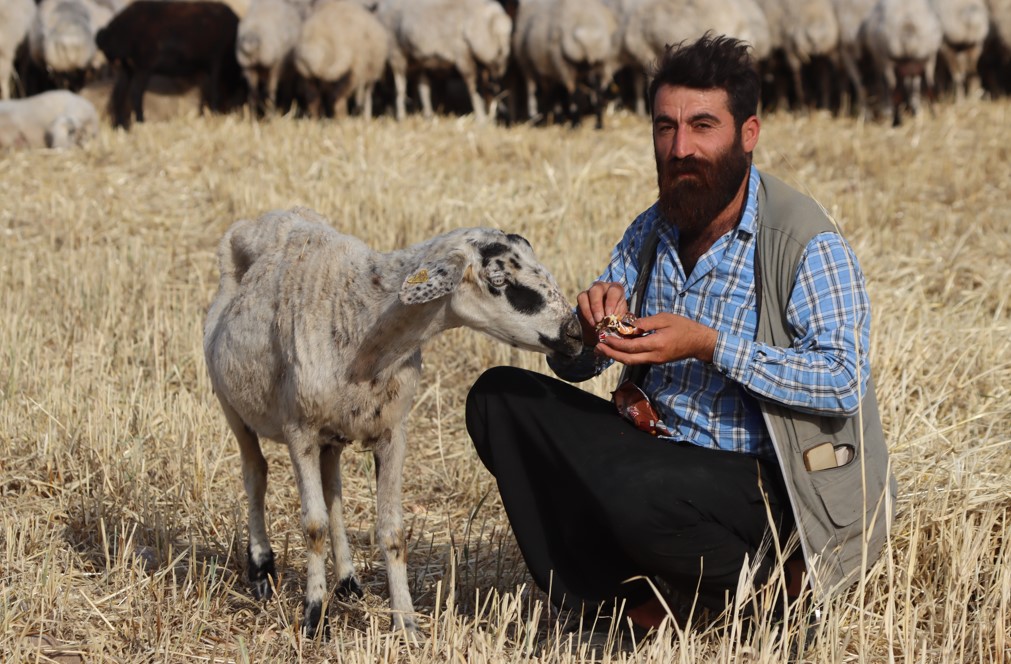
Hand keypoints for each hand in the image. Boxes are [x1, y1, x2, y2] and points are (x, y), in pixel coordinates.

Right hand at [575, 281, 627, 344]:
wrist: (605, 326)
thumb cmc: (616, 320)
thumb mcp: (621, 319)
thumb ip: (620, 320)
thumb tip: (618, 326)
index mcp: (616, 289)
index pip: (614, 290)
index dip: (611, 302)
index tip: (610, 315)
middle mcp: (603, 287)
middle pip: (597, 288)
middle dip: (597, 305)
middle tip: (600, 319)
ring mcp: (591, 291)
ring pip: (586, 294)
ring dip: (589, 310)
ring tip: (595, 323)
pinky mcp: (583, 297)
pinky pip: (580, 300)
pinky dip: (585, 312)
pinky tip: (591, 322)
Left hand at [594, 312, 717, 364]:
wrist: (699, 342)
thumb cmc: (684, 327)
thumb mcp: (665, 318)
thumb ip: (646, 322)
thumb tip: (628, 325)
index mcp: (656, 344)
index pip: (631, 346)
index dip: (616, 343)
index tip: (604, 338)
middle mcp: (654, 356)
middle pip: (628, 359)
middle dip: (611, 354)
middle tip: (597, 348)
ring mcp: (655, 360)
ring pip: (631, 361)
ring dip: (616, 356)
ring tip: (603, 349)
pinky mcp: (656, 360)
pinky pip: (638, 359)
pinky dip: (626, 354)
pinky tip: (618, 348)